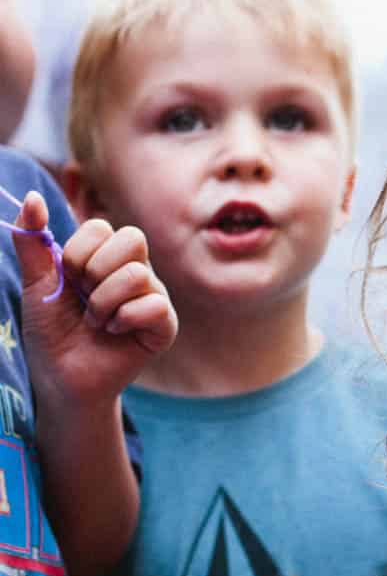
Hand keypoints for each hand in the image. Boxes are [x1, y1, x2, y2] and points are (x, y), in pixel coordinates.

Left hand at [13, 192, 175, 406]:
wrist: (60, 377)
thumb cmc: (51, 333)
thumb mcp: (37, 284)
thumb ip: (32, 241)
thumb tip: (33, 197)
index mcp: (105, 258)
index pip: (102, 227)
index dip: (78, 253)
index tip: (67, 281)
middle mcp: (133, 272)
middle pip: (132, 238)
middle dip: (95, 270)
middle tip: (85, 297)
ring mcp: (152, 298)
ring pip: (138, 274)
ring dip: (104, 302)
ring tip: (96, 322)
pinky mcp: (164, 326)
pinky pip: (156, 305)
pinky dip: (125, 319)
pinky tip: (115, 333)